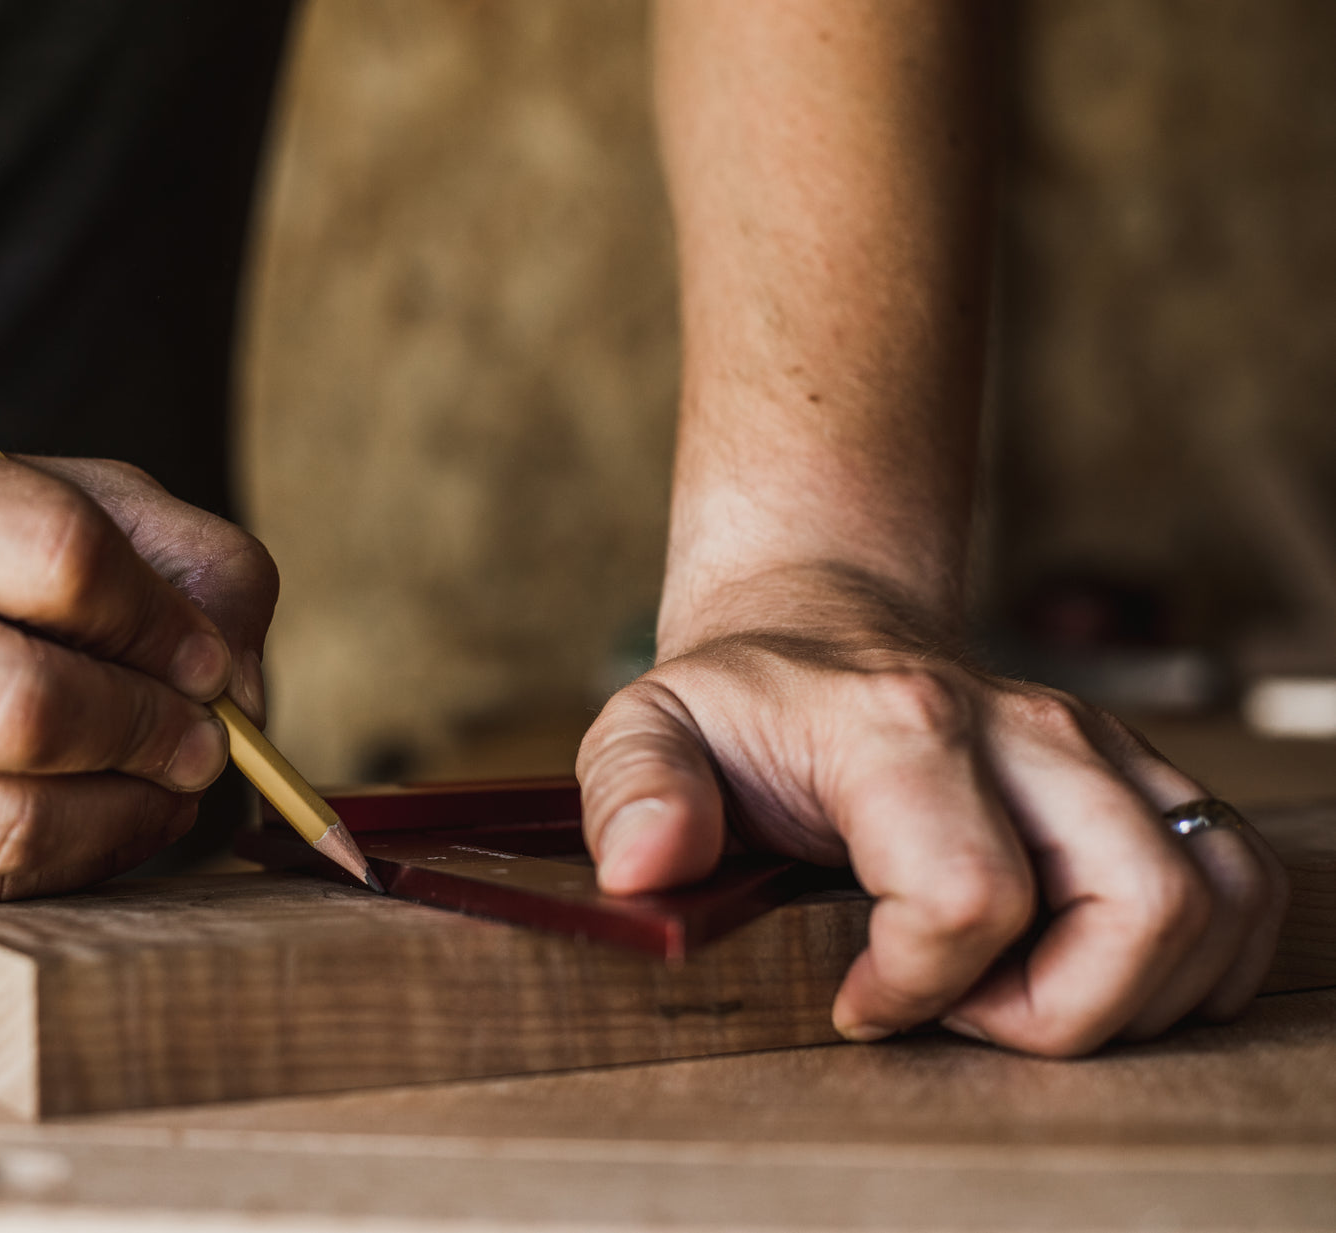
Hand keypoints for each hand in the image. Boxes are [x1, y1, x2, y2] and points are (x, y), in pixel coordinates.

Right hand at [0, 432, 277, 910]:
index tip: (207, 660)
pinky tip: (93, 820)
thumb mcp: (68, 503)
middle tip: (204, 744)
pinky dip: (72, 862)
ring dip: (129, 814)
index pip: (61, 556)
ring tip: (164, 787)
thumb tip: (242, 693)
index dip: (164, 621)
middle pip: (29, 707)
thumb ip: (191, 563)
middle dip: (153, 733)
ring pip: (10, 822)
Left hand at [577, 571, 1288, 1055]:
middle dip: (1055, 1013)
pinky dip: (1198, 957)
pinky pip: (1239, 879)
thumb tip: (645, 867)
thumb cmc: (738, 703)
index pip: (970, 898)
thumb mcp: (646, 727)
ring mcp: (1099, 750)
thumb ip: (633, 789)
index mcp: (901, 727)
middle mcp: (1026, 731)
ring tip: (1016, 991)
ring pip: (1211, 898)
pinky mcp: (1140, 775)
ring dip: (1132, 993)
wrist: (816, 627)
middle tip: (958, 1008)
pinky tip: (1095, 970)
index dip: (913, 989)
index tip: (852, 998)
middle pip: (1138, 906)